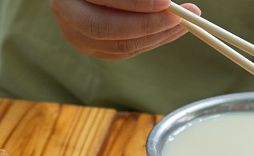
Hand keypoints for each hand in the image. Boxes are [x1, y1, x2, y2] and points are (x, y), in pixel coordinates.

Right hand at [49, 0, 200, 59]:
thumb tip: (165, 2)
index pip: (103, 2)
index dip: (136, 4)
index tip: (166, 2)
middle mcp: (68, 19)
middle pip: (106, 30)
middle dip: (148, 26)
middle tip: (179, 18)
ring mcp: (77, 37)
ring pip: (117, 46)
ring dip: (155, 37)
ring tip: (185, 23)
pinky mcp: (91, 48)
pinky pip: (122, 52)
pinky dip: (149, 43)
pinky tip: (169, 32)